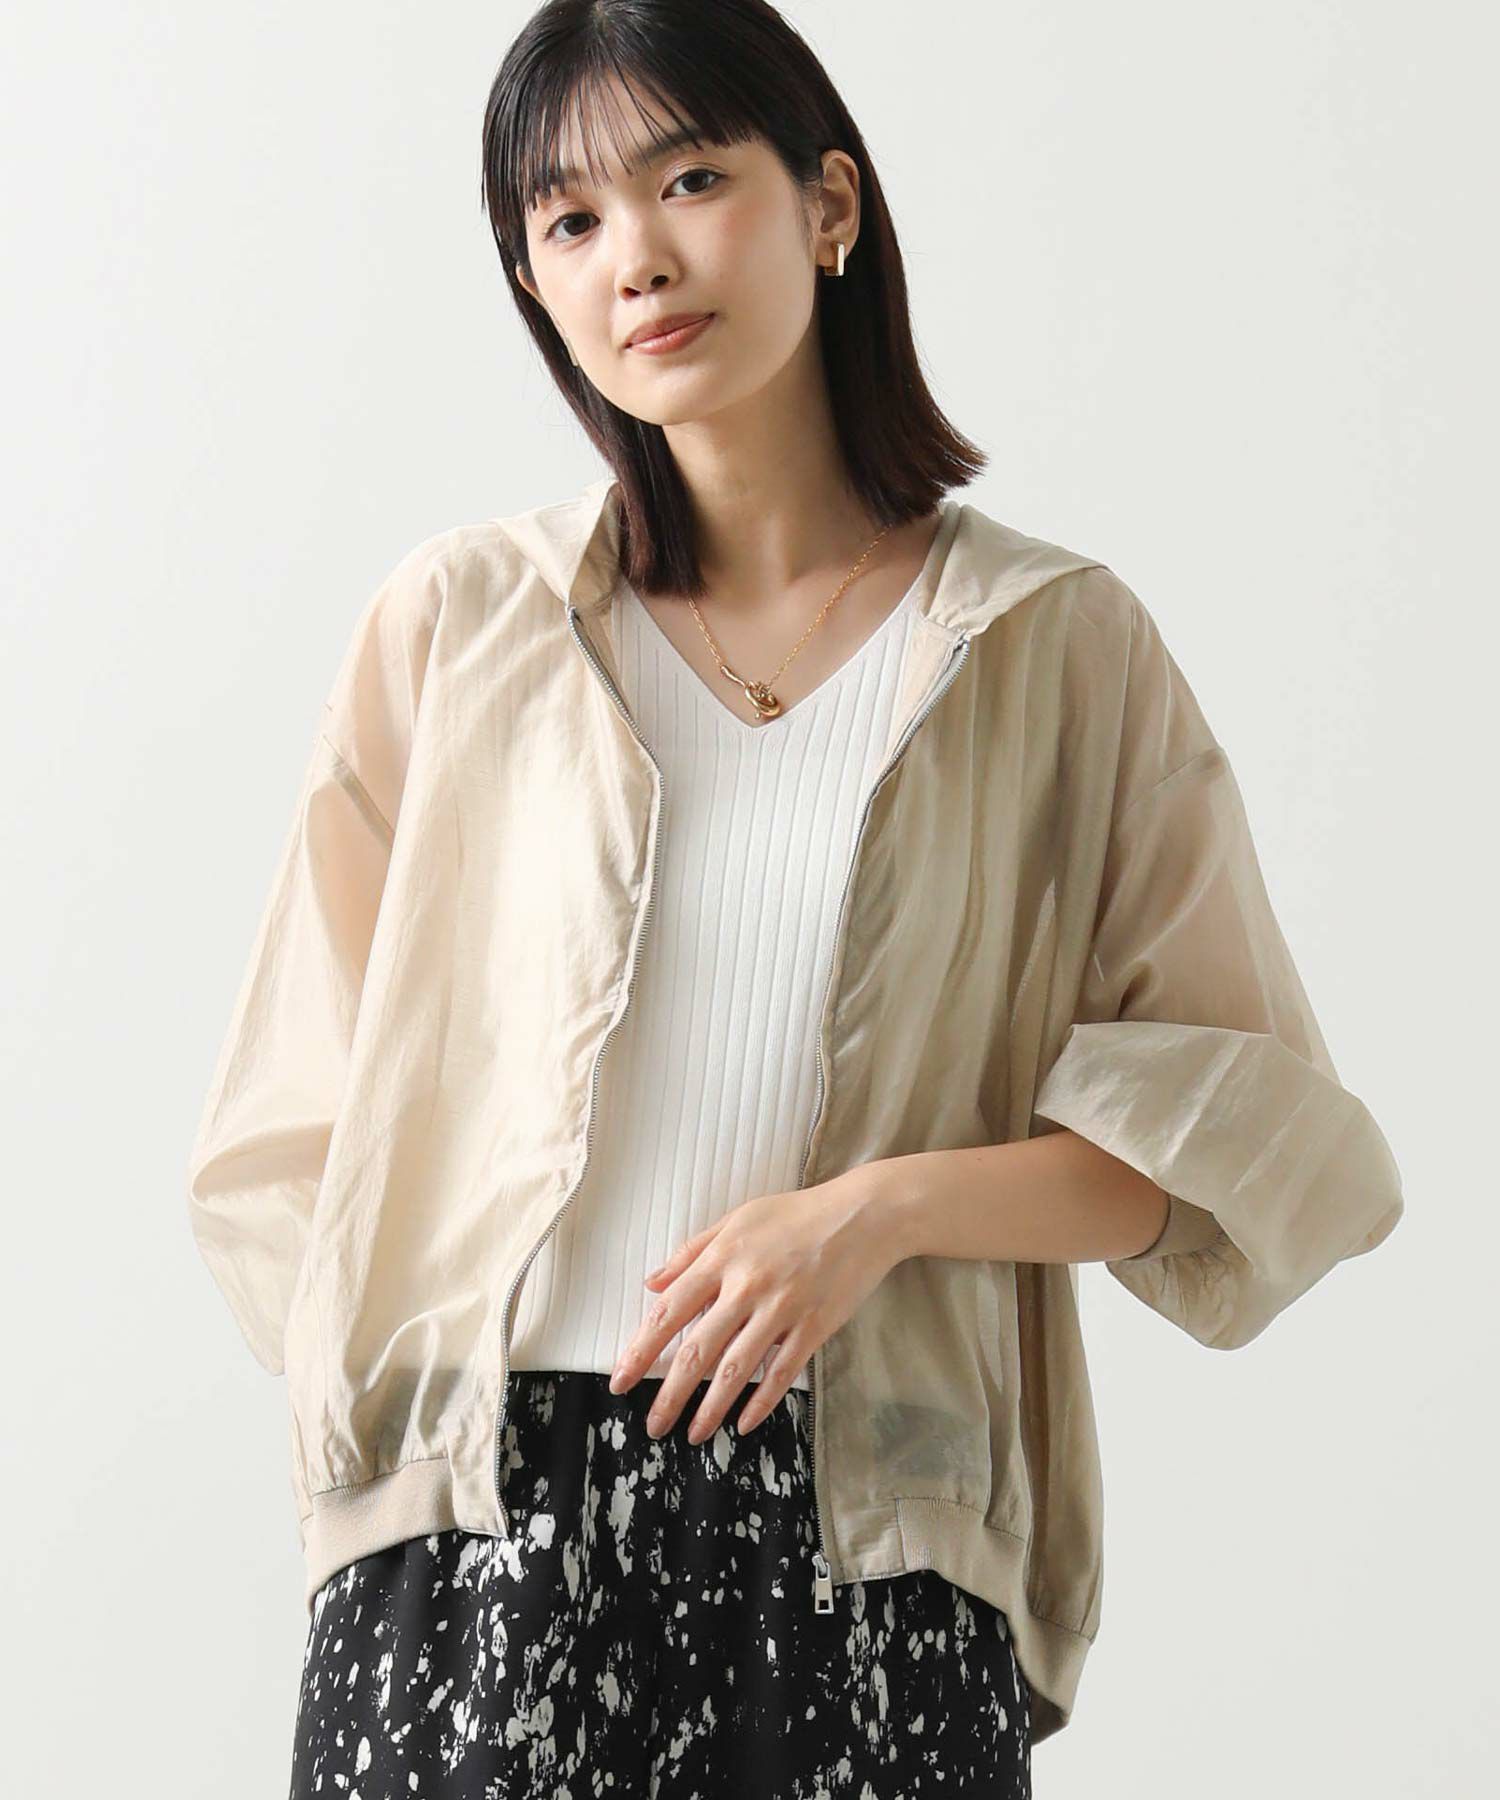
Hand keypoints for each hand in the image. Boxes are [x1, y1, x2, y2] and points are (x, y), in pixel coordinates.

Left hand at [608, 1167, 908, 1442]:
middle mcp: (747, 1286)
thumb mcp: (738, 1219)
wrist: (863, 1216)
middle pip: (698, 1350)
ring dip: (711, 1409)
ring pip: (737, 1370)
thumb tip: (651, 1283)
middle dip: (670, 1394)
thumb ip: (692, 1252)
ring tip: (693, 1435)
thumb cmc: (795, 1214)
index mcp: (723, 1258)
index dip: (642, 1349)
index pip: (670, 1310)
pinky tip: (744, 1424)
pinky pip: (782, 1373)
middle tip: (652, 1425)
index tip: (621, 1380)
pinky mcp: (814, 1326)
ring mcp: (783, 1309)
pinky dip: (761, 1402)